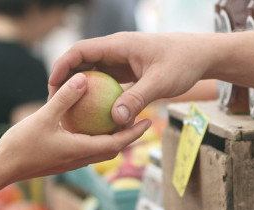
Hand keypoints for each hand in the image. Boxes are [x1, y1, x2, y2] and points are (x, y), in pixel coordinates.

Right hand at [0, 72, 150, 183]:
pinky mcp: (62, 161)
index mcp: (81, 151)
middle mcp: (80, 159)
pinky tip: (89, 124)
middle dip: (129, 136)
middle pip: (113, 148)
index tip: (148, 121)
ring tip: (119, 120)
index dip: (134, 133)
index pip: (117, 143)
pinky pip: (85, 149)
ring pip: (99, 150)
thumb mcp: (44, 117)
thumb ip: (65, 98)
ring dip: (112, 138)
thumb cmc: (21, 145)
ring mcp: (71, 162)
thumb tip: (83, 78)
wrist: (2, 169)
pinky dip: (95, 138)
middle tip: (140, 118)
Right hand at [48, 32, 210, 126]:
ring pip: (93, 73)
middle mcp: (116, 50)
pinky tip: (93, 115)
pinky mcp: (128, 71)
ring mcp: (122, 60)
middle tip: (55, 103)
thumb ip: (137, 99)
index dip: (62, 66)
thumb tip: (115, 120)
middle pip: (82, 62)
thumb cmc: (183, 63)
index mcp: (119, 45)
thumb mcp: (160, 83)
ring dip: (81, 89)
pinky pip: (107, 82)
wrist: (201, 56)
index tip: (52, 86)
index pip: (81, 50)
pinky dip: (98, 96)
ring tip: (69, 111)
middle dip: (66, 80)